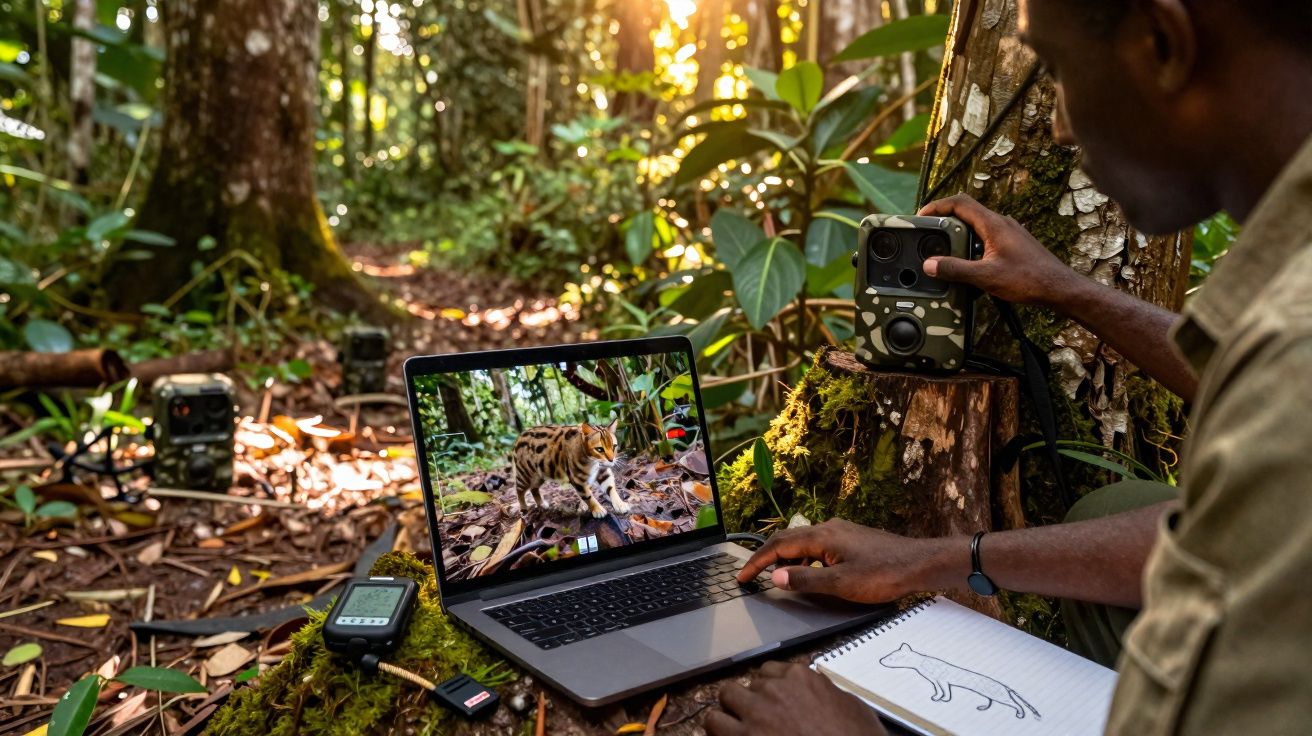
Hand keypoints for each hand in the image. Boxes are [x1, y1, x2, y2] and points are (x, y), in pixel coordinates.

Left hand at [706, 661, 886, 735]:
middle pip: (749, 682)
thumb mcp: (852, 707)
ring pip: (726, 695)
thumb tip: (820, 689)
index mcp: (801, 678)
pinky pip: (714, 723)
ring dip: (731, 708)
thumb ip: (827, 692)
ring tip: (734, 724)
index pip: (772, 671)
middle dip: (752, 698)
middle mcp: (774, 689)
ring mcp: (756, 712)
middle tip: (757, 717)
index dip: (771, 689)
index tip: (774, 702)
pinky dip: (717, 729)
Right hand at [735, 518, 958, 603]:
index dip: (757, 563)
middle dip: (766, 557)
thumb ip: (805, 581)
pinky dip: (804, 558)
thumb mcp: (841, 584)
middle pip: (787, 539)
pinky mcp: (851, 539)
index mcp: (822, 536)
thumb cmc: (885, 574)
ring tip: (778, 578)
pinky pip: (817, 545)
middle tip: (752, 577)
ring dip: (786, 558)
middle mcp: (829, 527)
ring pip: (803, 542)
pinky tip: (810, 573)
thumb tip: (774, 578)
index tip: (741, 577)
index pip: (778, 546)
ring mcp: (841, 532)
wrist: (920, 564)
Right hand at [917, 194, 1084, 307]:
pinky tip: (969, 262)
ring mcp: (1008, 232)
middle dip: (944, 218)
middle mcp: (1001, 223)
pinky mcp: (1013, 243)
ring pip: (976, 224)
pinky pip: (986, 236)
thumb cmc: (1030, 279)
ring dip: (958, 232)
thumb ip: (955, 269)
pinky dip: (971, 243)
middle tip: (928, 231)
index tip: (921, 215)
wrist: (1059, 287)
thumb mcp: (985, 277)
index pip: (960, 202)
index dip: (937, 205)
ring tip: (944, 248)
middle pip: (966, 211)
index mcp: (993, 224)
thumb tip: (930, 265)